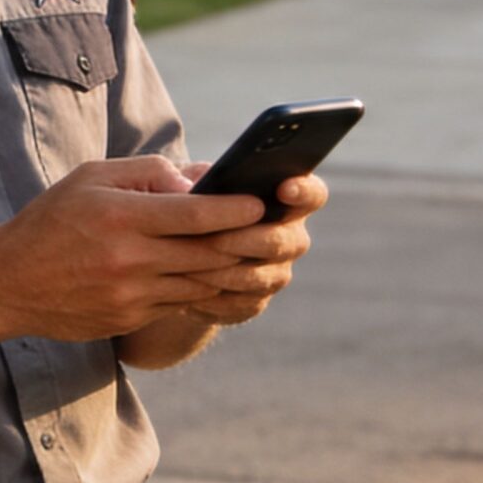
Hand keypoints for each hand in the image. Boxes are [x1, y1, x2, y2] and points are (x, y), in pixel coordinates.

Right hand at [0, 155, 268, 342]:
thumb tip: (198, 180)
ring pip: (201, 283)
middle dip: (247, 241)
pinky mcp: (129, 318)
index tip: (261, 202)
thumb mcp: (91, 178)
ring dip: (234, 270)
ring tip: (258, 254)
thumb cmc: (52, 220)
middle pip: (208, 253)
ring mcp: (131, 295)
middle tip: (277, 230)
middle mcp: (129, 259)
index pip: (194, 213)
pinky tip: (220, 277)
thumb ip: (147, 172)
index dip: (235, 209)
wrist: (8, 283)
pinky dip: (204, 289)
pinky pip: (180, 303)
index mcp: (121, 216)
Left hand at [175, 167, 327, 325]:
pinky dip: (214, 299)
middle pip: (284, 241)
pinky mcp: (253, 302)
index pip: (311, 194)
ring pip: (261, 277)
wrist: (172, 252)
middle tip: (214, 239)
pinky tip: (189, 292)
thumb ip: (191, 178)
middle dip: (247, 240)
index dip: (304, 191)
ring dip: (226, 272)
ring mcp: (275, 272)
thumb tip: (189, 189)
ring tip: (191, 267)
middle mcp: (289, 236)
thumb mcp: (186, 181)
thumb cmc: (186, 203)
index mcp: (282, 198)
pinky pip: (240, 304)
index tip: (284, 188)